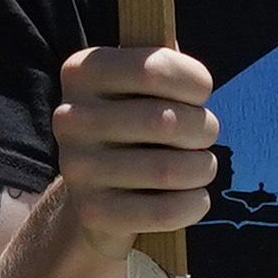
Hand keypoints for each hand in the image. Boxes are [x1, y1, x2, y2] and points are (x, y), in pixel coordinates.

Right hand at [45, 44, 220, 249]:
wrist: (97, 189)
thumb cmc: (134, 122)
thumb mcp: (139, 84)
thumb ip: (164, 65)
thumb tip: (195, 76)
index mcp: (81, 72)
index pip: (151, 67)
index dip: (193, 79)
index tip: (203, 91)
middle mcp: (70, 118)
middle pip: (165, 121)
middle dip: (204, 128)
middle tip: (207, 133)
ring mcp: (77, 168)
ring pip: (169, 170)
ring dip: (203, 168)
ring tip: (202, 166)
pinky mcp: (93, 212)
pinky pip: (164, 211)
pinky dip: (194, 204)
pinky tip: (196, 197)